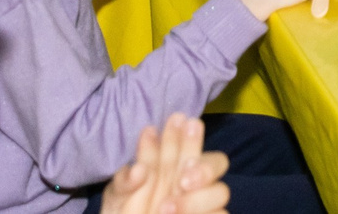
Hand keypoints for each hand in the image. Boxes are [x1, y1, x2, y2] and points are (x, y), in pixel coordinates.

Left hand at [102, 115, 228, 213]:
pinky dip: (201, 213)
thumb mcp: (117, 198)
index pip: (191, 145)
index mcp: (174, 168)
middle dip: (204, 167)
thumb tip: (139, 169)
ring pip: (221, 192)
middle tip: (182, 180)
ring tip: (164, 208)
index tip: (180, 131)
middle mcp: (193, 185)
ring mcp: (202, 205)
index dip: (190, 136)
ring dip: (195, 199)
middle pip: (218, 163)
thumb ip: (126, 182)